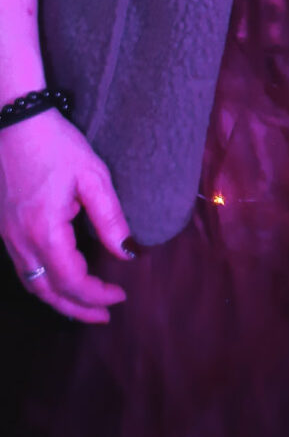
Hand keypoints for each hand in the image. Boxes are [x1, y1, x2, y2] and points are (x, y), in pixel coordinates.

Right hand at [0, 110, 131, 321]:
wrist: (15, 120)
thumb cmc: (56, 144)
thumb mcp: (93, 177)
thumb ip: (110, 218)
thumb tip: (127, 252)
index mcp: (45, 230)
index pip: (71, 280)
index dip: (97, 294)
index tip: (121, 295)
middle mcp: (21, 240)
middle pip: (47, 292)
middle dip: (77, 309)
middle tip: (105, 316)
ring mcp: (8, 236)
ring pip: (32, 283)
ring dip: (59, 299)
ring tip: (85, 306)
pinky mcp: (5, 227)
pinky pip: (24, 268)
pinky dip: (43, 283)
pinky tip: (59, 281)